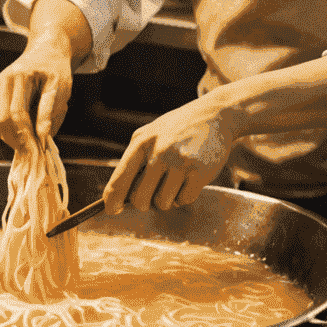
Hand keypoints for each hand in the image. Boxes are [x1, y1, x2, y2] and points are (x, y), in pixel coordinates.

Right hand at [0, 36, 72, 149]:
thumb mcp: (61, 87)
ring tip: (28, 141)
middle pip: (2, 120)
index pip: (18, 113)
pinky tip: (19, 131)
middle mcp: (1, 80)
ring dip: (9, 138)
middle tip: (33, 151)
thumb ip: (50, 112)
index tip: (39, 150)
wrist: (44, 51)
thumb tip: (43, 137)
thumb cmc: (55, 69)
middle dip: (17, 140)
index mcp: (20, 75)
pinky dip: (3, 131)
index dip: (27, 135)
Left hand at [102, 97, 236, 214]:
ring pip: (163, 203)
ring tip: (175, 180)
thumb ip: (135, 159)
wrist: (214, 116)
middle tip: (154, 191)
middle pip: (140, 199)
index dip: (112, 199)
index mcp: (142, 142)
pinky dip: (185, 195)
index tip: (111, 210)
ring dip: (168, 198)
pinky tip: (189, 179)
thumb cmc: (178, 129)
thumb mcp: (151, 134)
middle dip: (145, 202)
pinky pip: (184, 200)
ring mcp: (180, 161)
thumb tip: (119, 195)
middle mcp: (159, 151)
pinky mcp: (199, 172)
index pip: (120, 178)